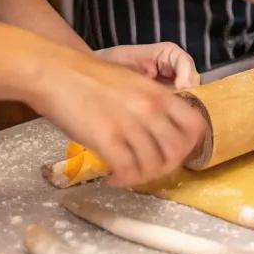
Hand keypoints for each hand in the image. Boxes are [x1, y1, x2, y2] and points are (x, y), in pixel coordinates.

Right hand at [30, 49, 204, 187]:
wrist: (57, 73)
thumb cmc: (91, 77)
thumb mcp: (133, 83)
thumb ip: (151, 104)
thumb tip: (162, 131)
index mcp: (159, 93)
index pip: (195, 126)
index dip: (189, 145)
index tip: (173, 153)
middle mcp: (150, 109)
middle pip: (176, 151)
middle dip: (165, 167)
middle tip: (148, 170)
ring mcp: (130, 124)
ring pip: (154, 165)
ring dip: (142, 177)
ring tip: (127, 175)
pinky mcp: (107, 138)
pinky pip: (128, 170)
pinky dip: (123, 180)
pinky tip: (113, 178)